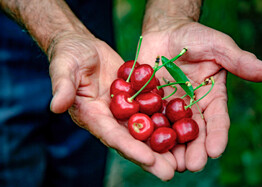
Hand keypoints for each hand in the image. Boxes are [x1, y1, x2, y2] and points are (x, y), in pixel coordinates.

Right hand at [48, 32, 176, 180]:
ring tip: (181, 159)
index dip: (130, 148)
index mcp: (92, 115)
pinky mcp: (135, 97)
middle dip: (150, 157)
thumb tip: (56, 106)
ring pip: (144, 129)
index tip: (149, 160)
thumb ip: (62, 86)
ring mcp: (123, 108)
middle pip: (131, 140)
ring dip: (161, 144)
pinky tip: (182, 128)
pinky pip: (150, 110)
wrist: (83, 46)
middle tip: (170, 172)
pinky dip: (165, 120)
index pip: (112, 135)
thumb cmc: (69, 55)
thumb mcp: (64, 67)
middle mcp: (109, 117)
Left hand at [139, 21, 261, 171]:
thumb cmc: (195, 36)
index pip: (217, 120)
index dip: (218, 135)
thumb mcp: (218, 46)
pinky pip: (147, 117)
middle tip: (192, 166)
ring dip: (171, 148)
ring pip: (171, 130)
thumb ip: (239, 61)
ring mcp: (168, 106)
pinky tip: (145, 144)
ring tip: (170, 164)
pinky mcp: (149, 101)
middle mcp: (190, 106)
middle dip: (193, 149)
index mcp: (210, 97)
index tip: (215, 151)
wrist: (166, 31)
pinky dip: (147, 130)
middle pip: (193, 131)